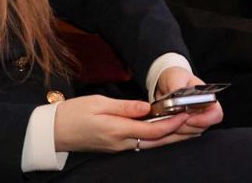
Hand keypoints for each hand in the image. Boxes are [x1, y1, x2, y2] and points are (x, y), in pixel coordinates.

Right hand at [53, 95, 189, 152]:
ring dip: (171, 137)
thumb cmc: (73, 113)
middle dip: (178, 134)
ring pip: (152, 144)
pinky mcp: (117, 147)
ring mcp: (120, 147)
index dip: (171, 122)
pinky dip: (158, 138)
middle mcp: (122, 143)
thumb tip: (147, 108)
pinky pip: (143, 144)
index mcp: (118, 130)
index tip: (185, 113)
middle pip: (157, 141)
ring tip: (189, 129)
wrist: (54, 132)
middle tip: (197, 125)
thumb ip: (124, 107)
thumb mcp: (98, 103)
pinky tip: (166, 132)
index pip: (153, 129)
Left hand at [155, 67, 222, 136]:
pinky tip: (166, 120)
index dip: (204, 119)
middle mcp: (204, 111)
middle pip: (202, 127)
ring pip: (191, 133)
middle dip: (185, 124)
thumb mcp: (175, 76)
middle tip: (172, 116)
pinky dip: (172, 130)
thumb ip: (177, 85)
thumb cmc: (175, 77)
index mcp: (207, 98)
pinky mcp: (186, 126)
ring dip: (177, 128)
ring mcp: (196, 120)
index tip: (187, 117)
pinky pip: (181, 135)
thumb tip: (178, 94)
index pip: (216, 114)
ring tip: (167, 116)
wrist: (167, 83)